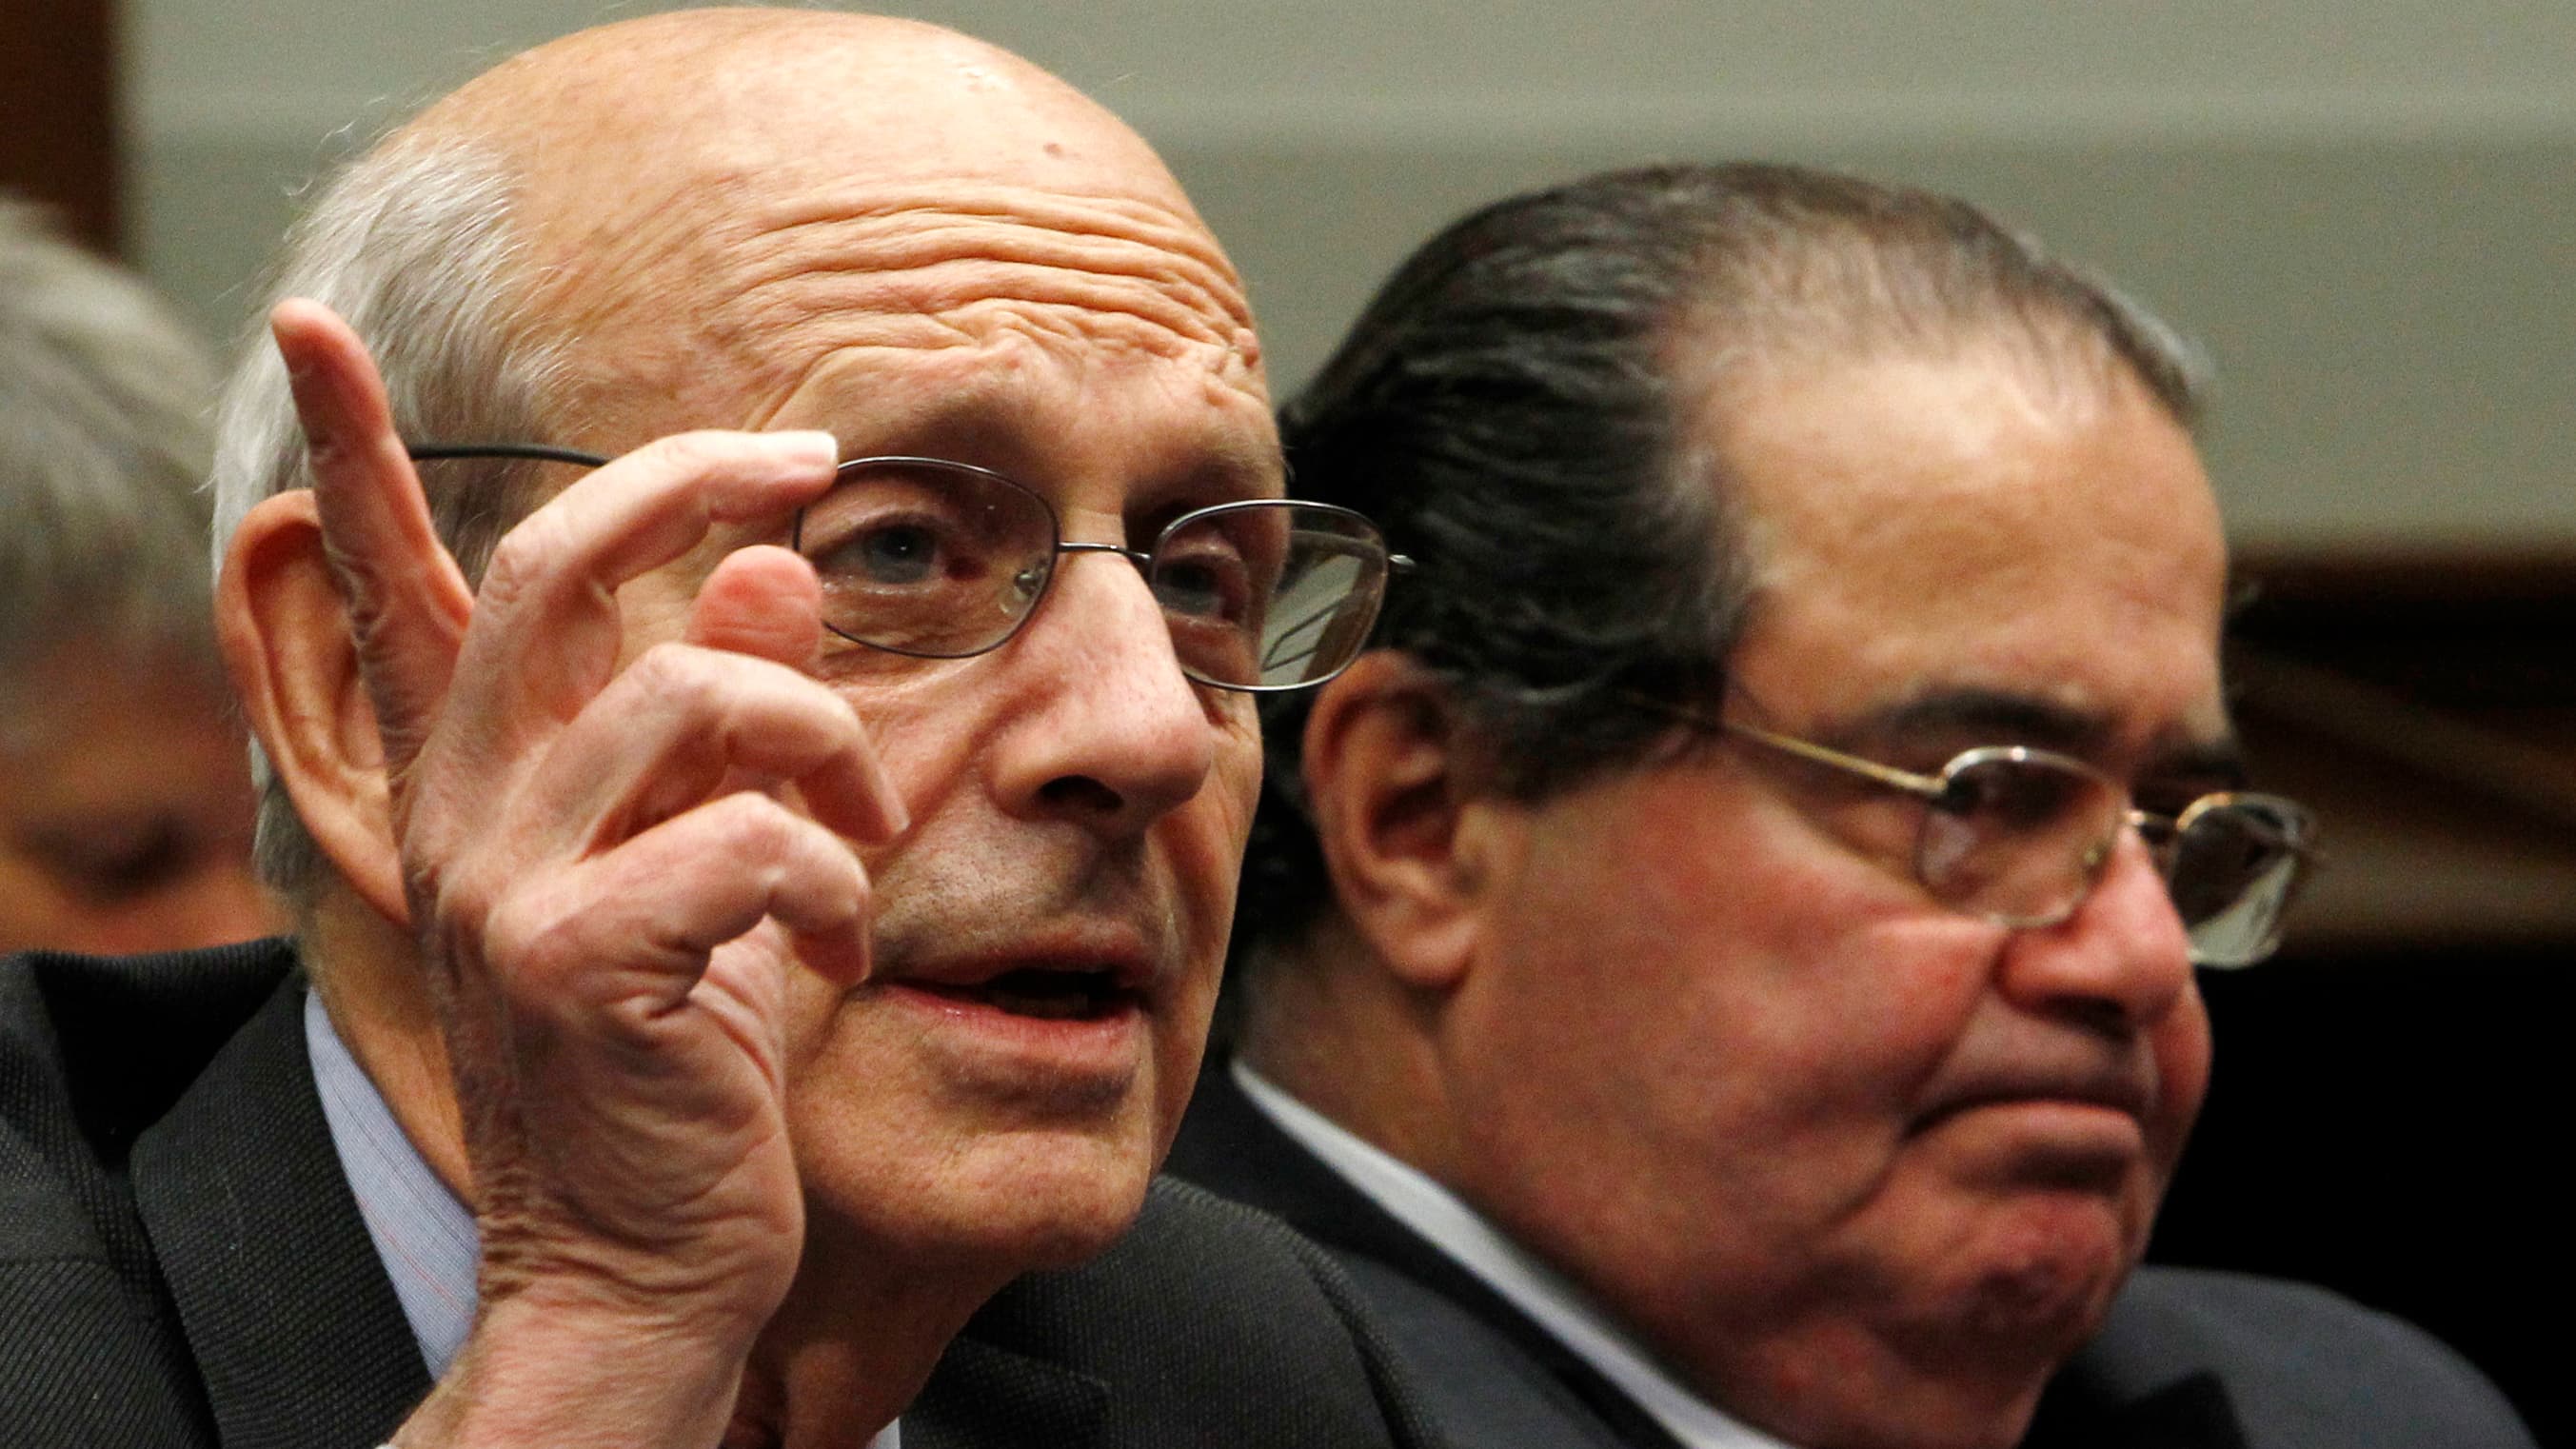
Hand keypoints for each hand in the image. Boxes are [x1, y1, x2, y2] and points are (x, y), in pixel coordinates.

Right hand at [271, 299, 906, 1443]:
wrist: (645, 1271)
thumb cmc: (682, 1068)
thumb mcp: (707, 872)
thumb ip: (724, 724)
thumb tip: (765, 572)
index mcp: (487, 787)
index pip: (406, 592)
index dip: (356, 457)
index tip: (316, 323)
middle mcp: (468, 819)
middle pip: (553, 571)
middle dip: (686, 477)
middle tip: (806, 452)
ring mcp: (507, 891)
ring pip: (684, 695)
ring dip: (821, 740)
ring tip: (859, 837)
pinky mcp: (576, 967)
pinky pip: (744, 839)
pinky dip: (828, 876)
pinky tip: (839, 947)